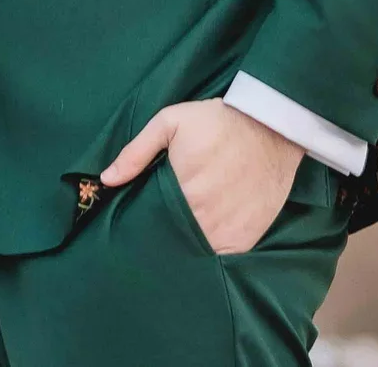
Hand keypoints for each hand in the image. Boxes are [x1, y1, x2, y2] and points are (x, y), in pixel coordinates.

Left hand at [100, 100, 302, 254]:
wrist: (270, 126)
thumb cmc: (217, 121)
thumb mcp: (171, 122)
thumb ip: (137, 151)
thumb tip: (106, 179)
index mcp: (181, 191)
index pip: (151, 221)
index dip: (144, 222)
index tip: (142, 217)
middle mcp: (204, 218)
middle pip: (172, 238)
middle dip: (163, 233)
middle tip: (161, 222)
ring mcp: (227, 232)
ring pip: (195, 250)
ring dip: (186, 243)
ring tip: (181, 229)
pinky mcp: (246, 239)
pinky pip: (221, 256)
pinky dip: (211, 249)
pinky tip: (206, 233)